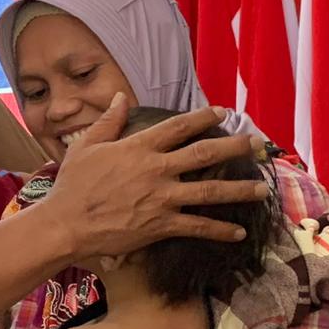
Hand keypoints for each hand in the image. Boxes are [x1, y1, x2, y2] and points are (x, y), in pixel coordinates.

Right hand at [47, 95, 267, 257]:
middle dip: (235, 147)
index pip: (179, 127)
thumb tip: (119, 97)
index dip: (203, 117)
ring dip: (239, 189)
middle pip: (205, 154)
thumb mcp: (86, 147)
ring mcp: (162, 198)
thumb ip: (108, 121)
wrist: (66, 224)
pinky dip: (220, 230)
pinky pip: (198, 227)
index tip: (222, 112)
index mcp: (139, 148)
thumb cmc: (72, 186)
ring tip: (262, 188)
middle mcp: (157, 170)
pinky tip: (239, 231)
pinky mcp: (161, 225)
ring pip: (210, 191)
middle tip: (257, 144)